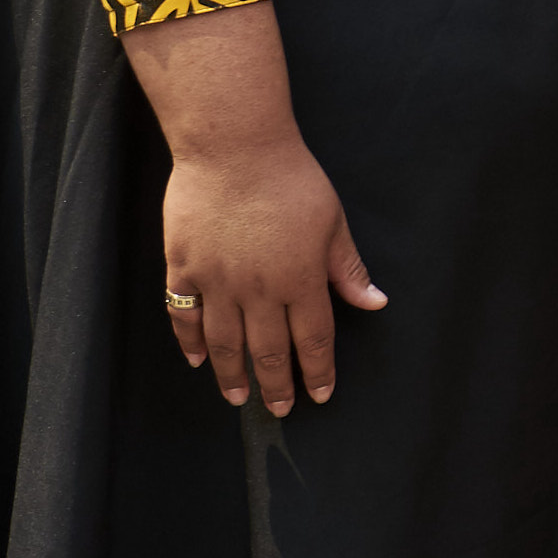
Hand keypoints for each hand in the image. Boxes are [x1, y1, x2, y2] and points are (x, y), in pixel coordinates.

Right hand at [161, 134, 386, 412]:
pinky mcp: (182, 268)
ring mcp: (216, 282)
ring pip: (224, 343)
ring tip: (238, 397)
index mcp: (301, 280)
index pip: (313, 339)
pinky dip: (190, 342)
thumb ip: (348, 268)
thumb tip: (375, 302)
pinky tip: (198, 360)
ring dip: (233, 374)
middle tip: (281, 409)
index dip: (317, 370)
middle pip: (268, 351)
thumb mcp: (333, 222)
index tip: (320, 394)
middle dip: (276, 385)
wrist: (234, 149)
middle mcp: (258, 290)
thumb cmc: (292, 180)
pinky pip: (183, 315)